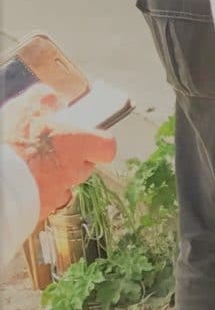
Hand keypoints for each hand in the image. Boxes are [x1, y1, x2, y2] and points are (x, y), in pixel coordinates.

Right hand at [3, 87, 116, 219]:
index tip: (86, 138)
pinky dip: (38, 194)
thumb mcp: (26, 108)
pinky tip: (22, 184)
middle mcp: (75, 171)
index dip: (98, 143)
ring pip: (64, 186)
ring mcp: (58, 194)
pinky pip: (45, 202)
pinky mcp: (41, 211)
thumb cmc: (13, 144)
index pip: (107, 147)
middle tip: (50, 151)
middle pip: (85, 167)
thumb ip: (44, 98)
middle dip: (72, 160)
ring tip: (31, 168)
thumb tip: (52, 98)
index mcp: (79, 145)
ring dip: (54, 178)